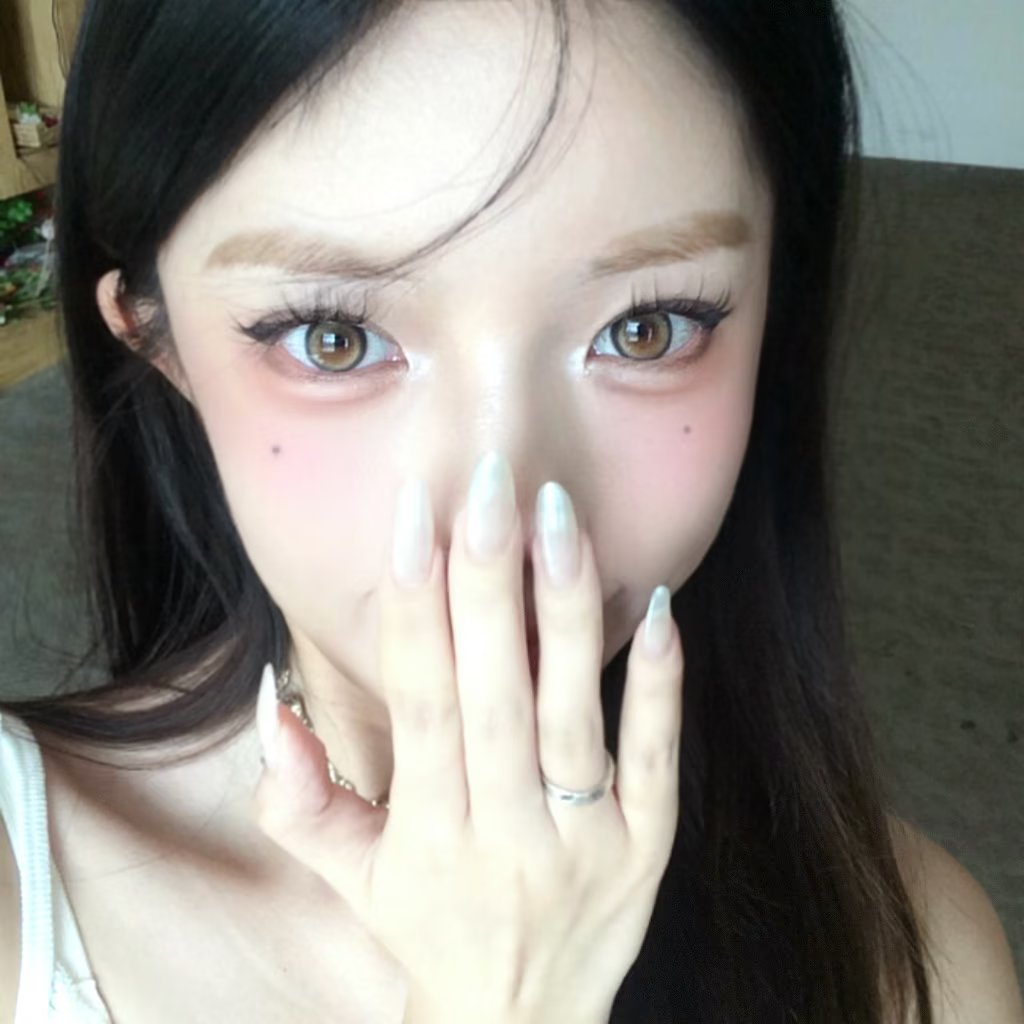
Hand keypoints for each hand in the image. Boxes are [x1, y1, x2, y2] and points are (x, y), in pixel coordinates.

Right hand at [254, 456, 684, 1023]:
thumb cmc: (428, 928)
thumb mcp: (349, 878)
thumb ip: (297, 797)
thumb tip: (272, 697)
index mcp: (429, 835)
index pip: (419, 701)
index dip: (411, 606)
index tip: (411, 517)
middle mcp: (506, 834)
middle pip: (494, 693)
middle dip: (488, 581)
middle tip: (490, 481)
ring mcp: (586, 843)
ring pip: (573, 714)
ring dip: (566, 610)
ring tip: (558, 515)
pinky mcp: (650, 849)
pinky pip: (656, 759)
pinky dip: (659, 684)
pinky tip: (659, 606)